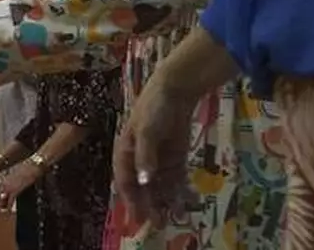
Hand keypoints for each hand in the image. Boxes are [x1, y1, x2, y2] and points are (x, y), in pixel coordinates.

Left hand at [0, 160, 45, 214]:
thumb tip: (11, 188)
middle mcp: (3, 184)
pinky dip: (8, 208)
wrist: (32, 166)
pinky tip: (8, 213)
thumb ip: (12, 182)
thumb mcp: (15, 176)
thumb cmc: (25, 169)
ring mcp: (9, 187)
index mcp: (3, 181)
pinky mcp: (15, 189)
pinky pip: (10, 201)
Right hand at [112, 71, 200, 229]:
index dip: (130, 199)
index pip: (126, 181)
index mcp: (126, 152)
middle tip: (156, 224)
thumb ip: (145, 157)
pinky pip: (176, 179)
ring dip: (165, 201)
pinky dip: (180, 190)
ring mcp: (159, 159)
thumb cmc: (153, 107)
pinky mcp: (175, 158)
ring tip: (173, 217)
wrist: (175, 90)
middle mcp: (140, 159)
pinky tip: (188, 201)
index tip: (137, 217)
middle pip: (143, 187)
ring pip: (160, 186)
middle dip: (149, 205)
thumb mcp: (146, 131)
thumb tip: (144, 181)